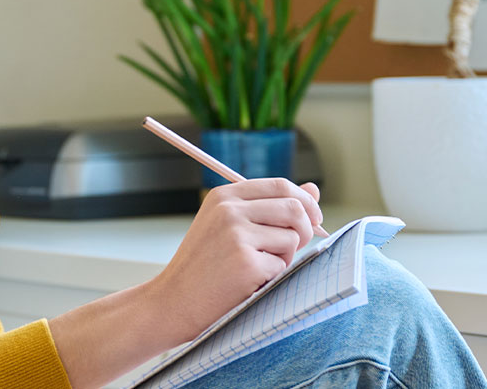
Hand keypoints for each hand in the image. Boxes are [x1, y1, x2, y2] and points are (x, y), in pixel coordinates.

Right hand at [147, 178, 324, 345]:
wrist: (173, 301)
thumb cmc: (203, 266)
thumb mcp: (228, 226)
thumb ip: (269, 206)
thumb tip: (313, 189)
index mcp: (224, 196)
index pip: (280, 185)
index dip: (304, 202)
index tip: (312, 218)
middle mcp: (229, 210)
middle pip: (293, 208)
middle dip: (305, 229)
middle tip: (295, 247)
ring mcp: (237, 235)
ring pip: (292, 238)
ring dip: (285, 256)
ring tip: (257, 267)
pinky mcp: (246, 263)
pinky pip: (283, 265)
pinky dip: (272, 277)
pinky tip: (248, 282)